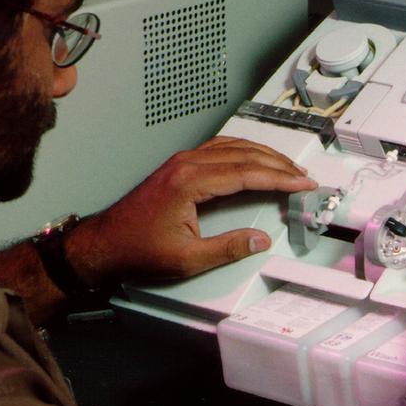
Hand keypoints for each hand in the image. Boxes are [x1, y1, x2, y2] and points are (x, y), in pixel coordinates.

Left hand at [66, 136, 316, 284]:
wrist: (103, 244)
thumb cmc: (135, 249)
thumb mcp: (187, 258)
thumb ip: (228, 248)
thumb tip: (258, 240)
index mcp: (190, 182)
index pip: (248, 173)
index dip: (281, 179)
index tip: (302, 183)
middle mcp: (186, 165)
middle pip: (245, 155)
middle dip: (279, 164)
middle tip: (302, 176)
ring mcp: (181, 162)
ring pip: (233, 147)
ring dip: (263, 155)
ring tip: (287, 166)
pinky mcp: (178, 166)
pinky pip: (219, 148)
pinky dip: (244, 152)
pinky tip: (254, 158)